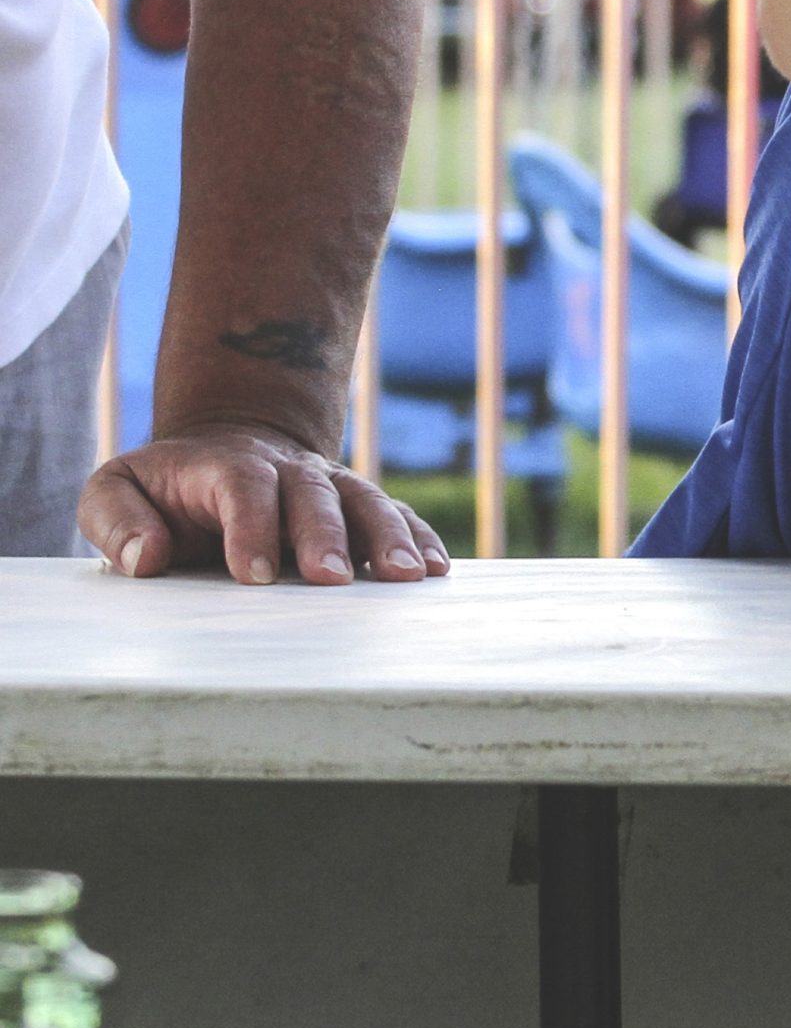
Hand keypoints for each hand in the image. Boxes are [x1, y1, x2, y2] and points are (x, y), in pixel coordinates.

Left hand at [79, 421, 450, 587]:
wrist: (229, 447)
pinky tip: (437, 568)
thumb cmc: (165, 489)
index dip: (251, 528)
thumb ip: (117, 521)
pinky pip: (396, 516)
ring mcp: (330, 484)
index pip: (243, 489)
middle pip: (313, 495)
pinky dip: (419, 538)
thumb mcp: (115, 491)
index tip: (255, 576)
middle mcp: (287, 470)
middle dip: (325, 536)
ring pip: (365, 502)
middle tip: (332, 580)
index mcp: (226, 466)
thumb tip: (146, 560)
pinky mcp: (358, 505)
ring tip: (408, 576)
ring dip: (389, 538)